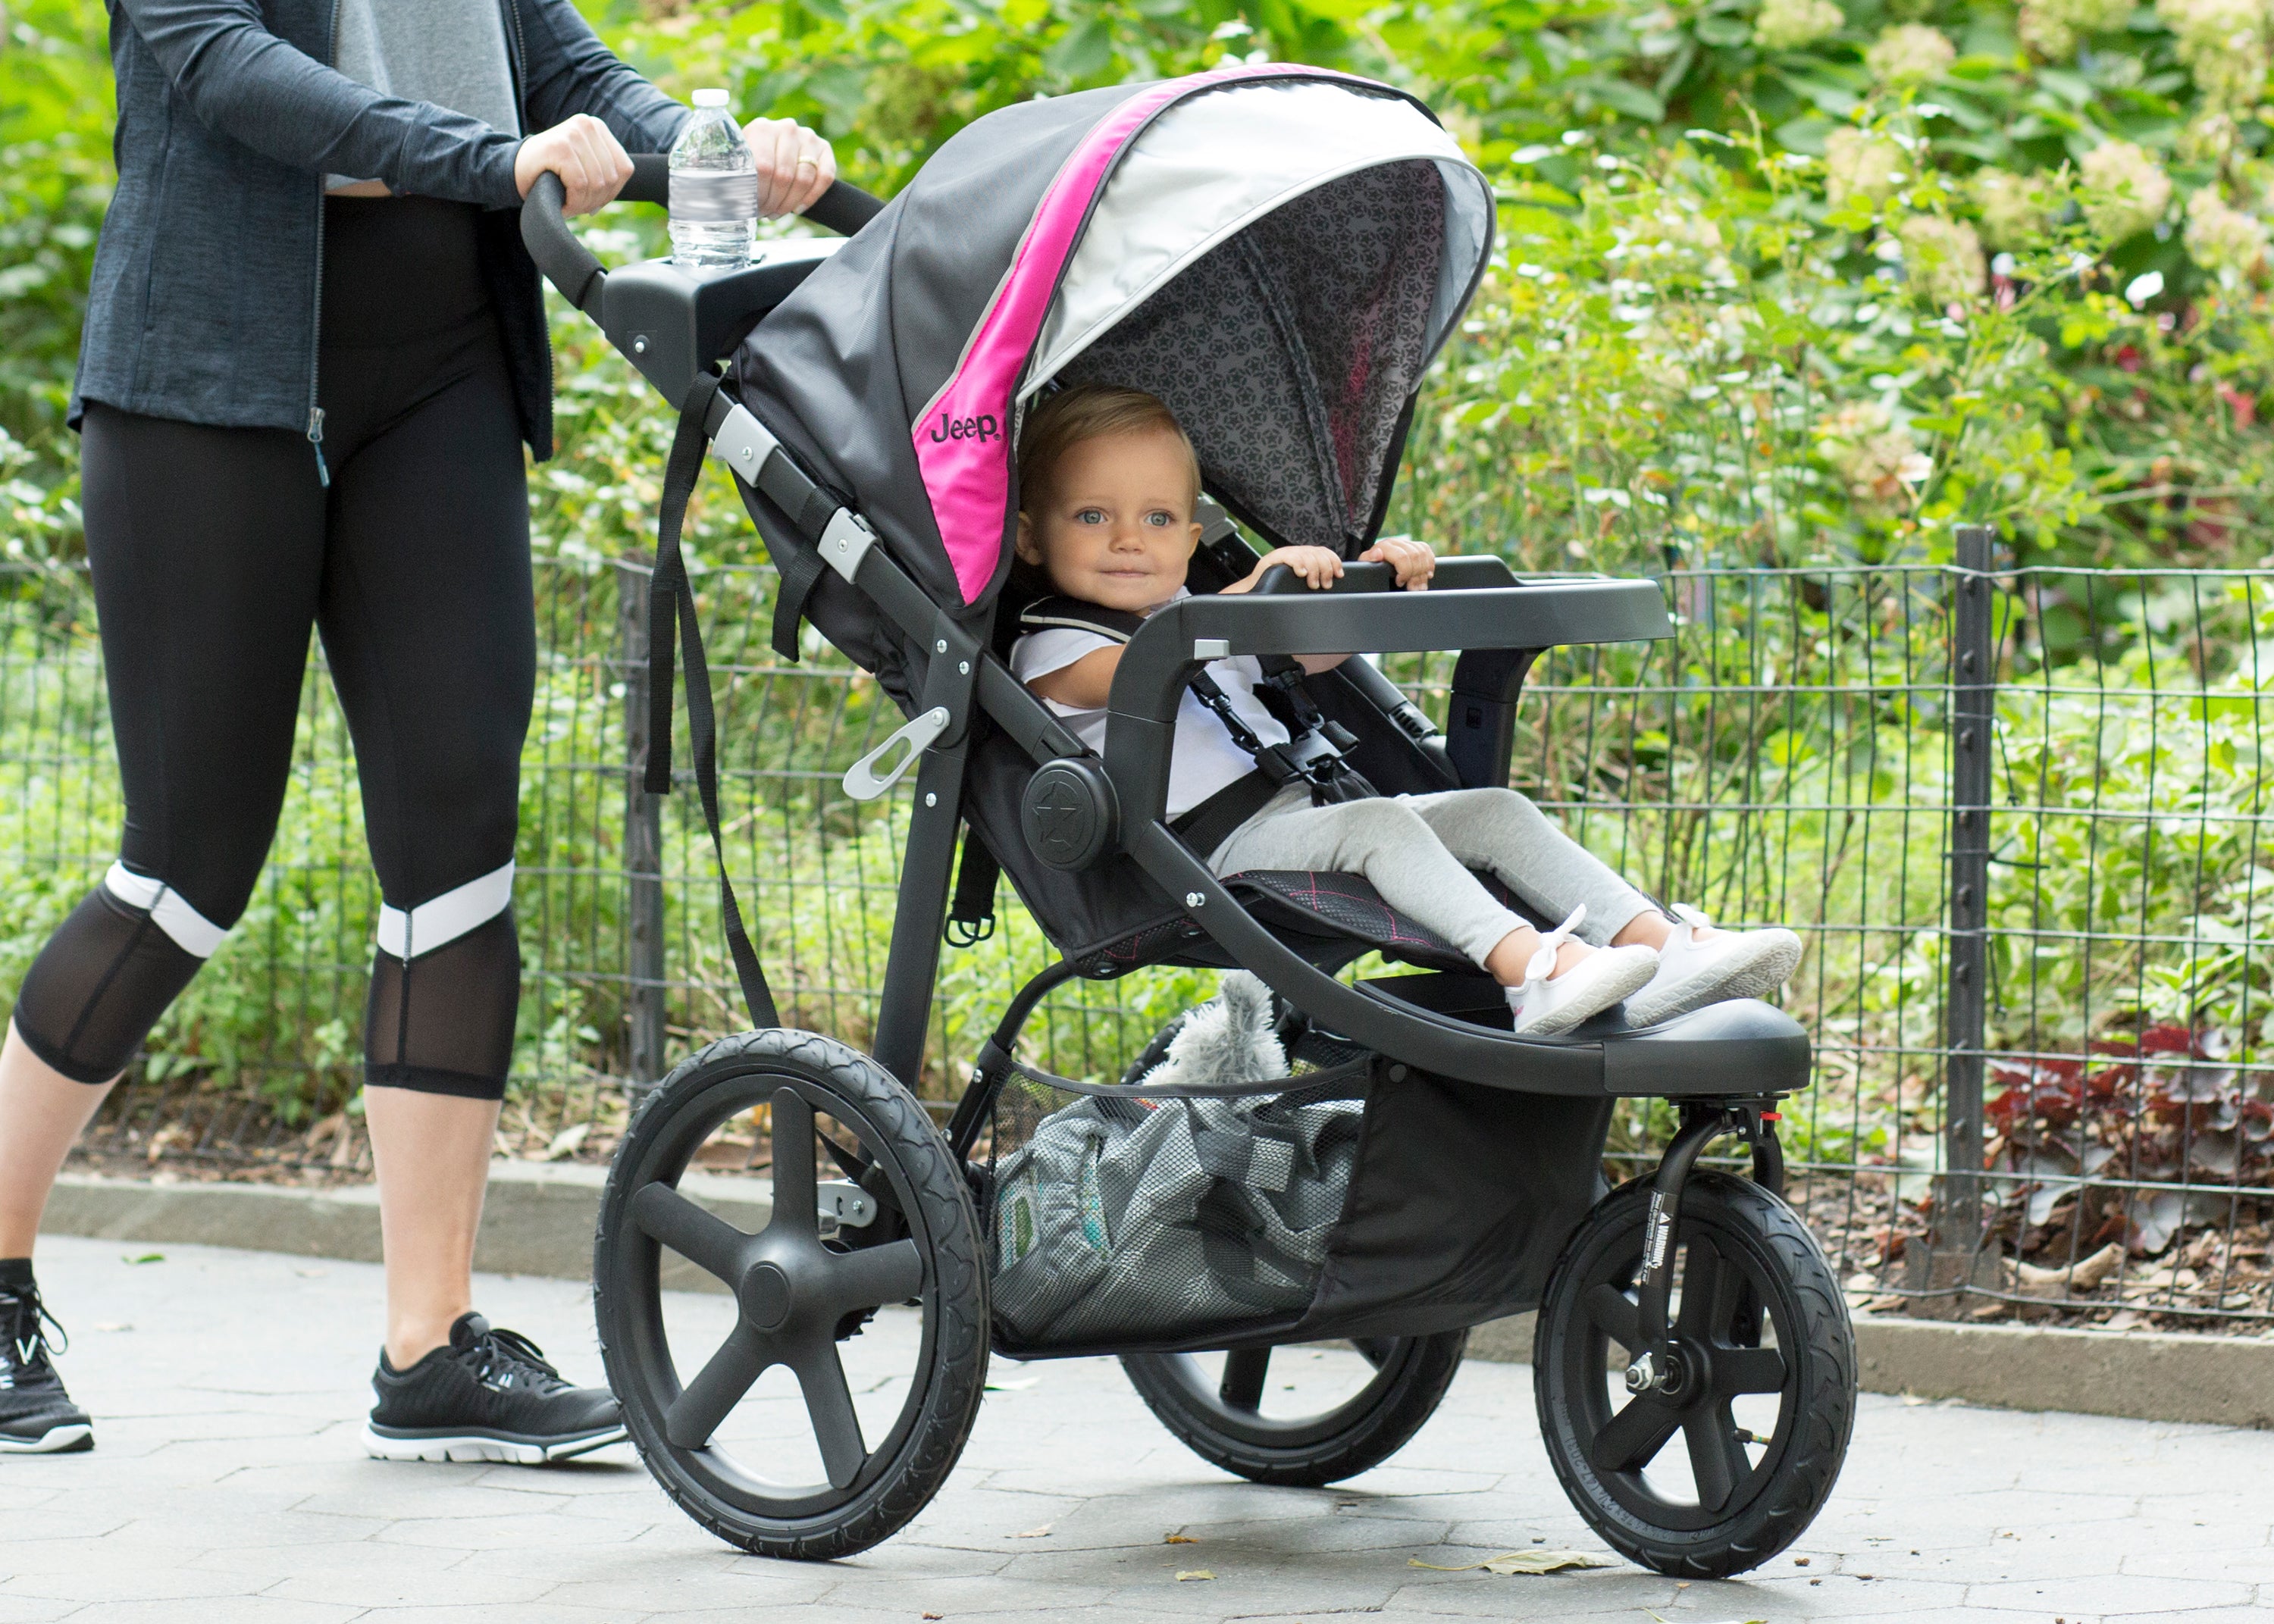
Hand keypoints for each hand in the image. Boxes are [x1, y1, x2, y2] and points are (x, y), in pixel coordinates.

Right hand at [514, 114, 632, 216]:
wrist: (512, 170)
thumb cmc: (550, 173)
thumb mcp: (583, 165)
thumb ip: (605, 170)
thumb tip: (623, 185)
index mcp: (597, 128)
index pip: (624, 169)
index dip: (612, 192)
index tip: (593, 200)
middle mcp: (588, 125)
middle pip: (611, 178)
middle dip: (596, 200)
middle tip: (576, 204)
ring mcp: (574, 133)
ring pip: (597, 183)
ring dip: (583, 203)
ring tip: (568, 202)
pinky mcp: (561, 147)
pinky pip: (580, 185)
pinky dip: (573, 201)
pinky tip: (562, 202)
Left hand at [743, 116, 836, 217]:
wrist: (770, 149)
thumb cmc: (750, 161)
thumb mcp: (737, 163)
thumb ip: (733, 175)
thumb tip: (724, 198)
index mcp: (762, 128)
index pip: (764, 167)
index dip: (760, 193)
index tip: (754, 208)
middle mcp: (787, 128)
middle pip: (784, 175)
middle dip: (774, 201)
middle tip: (765, 212)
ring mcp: (808, 137)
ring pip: (804, 178)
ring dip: (790, 203)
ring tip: (777, 211)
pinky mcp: (824, 148)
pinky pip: (824, 177)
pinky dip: (811, 197)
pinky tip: (797, 208)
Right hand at [1238, 545, 1344, 591]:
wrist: (1255, 589)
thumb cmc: (1278, 587)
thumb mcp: (1300, 582)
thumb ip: (1314, 578)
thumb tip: (1331, 584)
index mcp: (1305, 555)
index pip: (1324, 552)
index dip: (1334, 561)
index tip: (1339, 575)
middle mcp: (1297, 552)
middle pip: (1318, 554)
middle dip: (1325, 570)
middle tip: (1325, 585)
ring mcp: (1286, 553)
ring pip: (1307, 555)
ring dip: (1314, 571)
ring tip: (1312, 585)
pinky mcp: (1274, 558)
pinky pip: (1290, 557)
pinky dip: (1298, 564)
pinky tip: (1301, 573)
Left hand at [1359, 534, 1435, 589]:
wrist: (1373, 566)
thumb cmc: (1369, 569)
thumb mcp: (1365, 566)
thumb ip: (1369, 560)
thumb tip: (1378, 553)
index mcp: (1385, 546)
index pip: (1402, 557)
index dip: (1405, 572)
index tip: (1400, 583)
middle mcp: (1396, 542)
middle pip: (1415, 556)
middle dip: (1416, 575)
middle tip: (1412, 588)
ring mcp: (1406, 543)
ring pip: (1423, 554)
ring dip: (1424, 572)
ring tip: (1419, 586)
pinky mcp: (1414, 546)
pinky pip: (1427, 550)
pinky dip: (1429, 563)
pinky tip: (1427, 574)